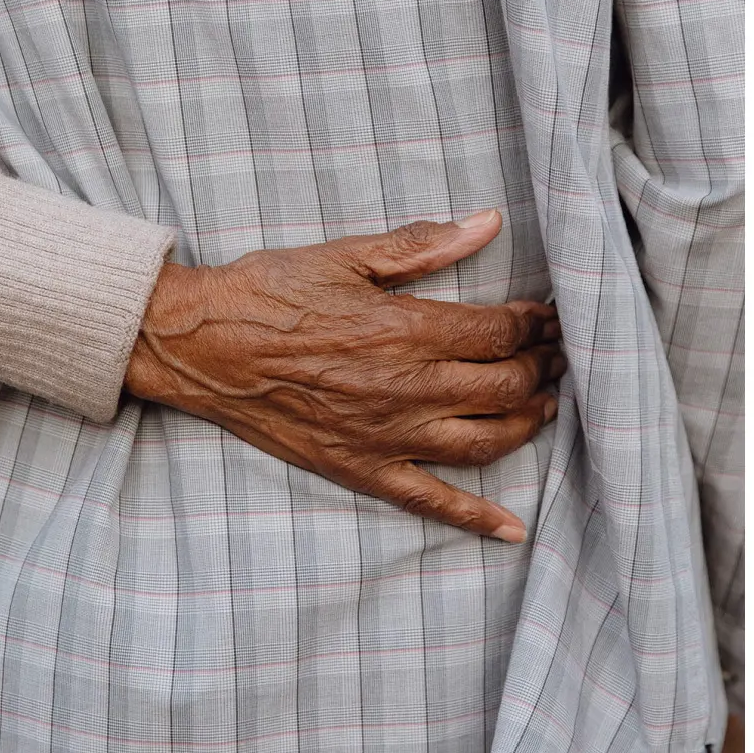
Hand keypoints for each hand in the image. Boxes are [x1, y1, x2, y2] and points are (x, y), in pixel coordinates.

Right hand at [123, 210, 564, 540]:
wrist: (198, 347)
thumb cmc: (268, 294)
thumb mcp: (345, 256)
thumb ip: (422, 245)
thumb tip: (488, 223)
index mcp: (405, 330)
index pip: (500, 332)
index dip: (536, 325)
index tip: (548, 318)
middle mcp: (406, 389)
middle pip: (505, 386)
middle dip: (542, 370)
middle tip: (555, 358)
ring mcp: (388, 436)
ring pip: (486, 442)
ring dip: (528, 425)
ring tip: (544, 407)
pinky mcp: (364, 470)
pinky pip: (432, 501)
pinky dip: (478, 518)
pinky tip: (513, 529)